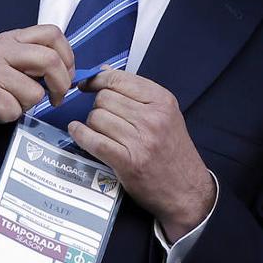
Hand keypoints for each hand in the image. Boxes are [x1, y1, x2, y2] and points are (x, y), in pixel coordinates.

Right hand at [0, 25, 74, 138]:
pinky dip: (8, 117)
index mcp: (10, 39)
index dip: (68, 56)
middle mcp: (0, 49)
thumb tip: (66, 71)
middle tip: (56, 99)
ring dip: (27, 106)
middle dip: (61, 85)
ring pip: (34, 92)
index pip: (52, 33)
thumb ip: (29, 60)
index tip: (67, 76)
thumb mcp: (2, 61)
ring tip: (9, 103)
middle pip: (50, 60)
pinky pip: (14, 110)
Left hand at [68, 69, 215, 240]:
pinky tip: (77, 132)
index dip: (98, 80)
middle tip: (103, 118)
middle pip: (105, 98)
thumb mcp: (165, 115)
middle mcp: (152, 118)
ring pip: (96, 117)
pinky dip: (80, 135)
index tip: (88, 84)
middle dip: (98, 106)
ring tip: (100, 132)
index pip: (119, 79)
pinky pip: (93, 140)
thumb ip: (136, 93)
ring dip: (92, 124)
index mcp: (162, 101)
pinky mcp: (127, 162)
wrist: (186, 190)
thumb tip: (103, 71)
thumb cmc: (173, 152)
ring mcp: (140, 140)